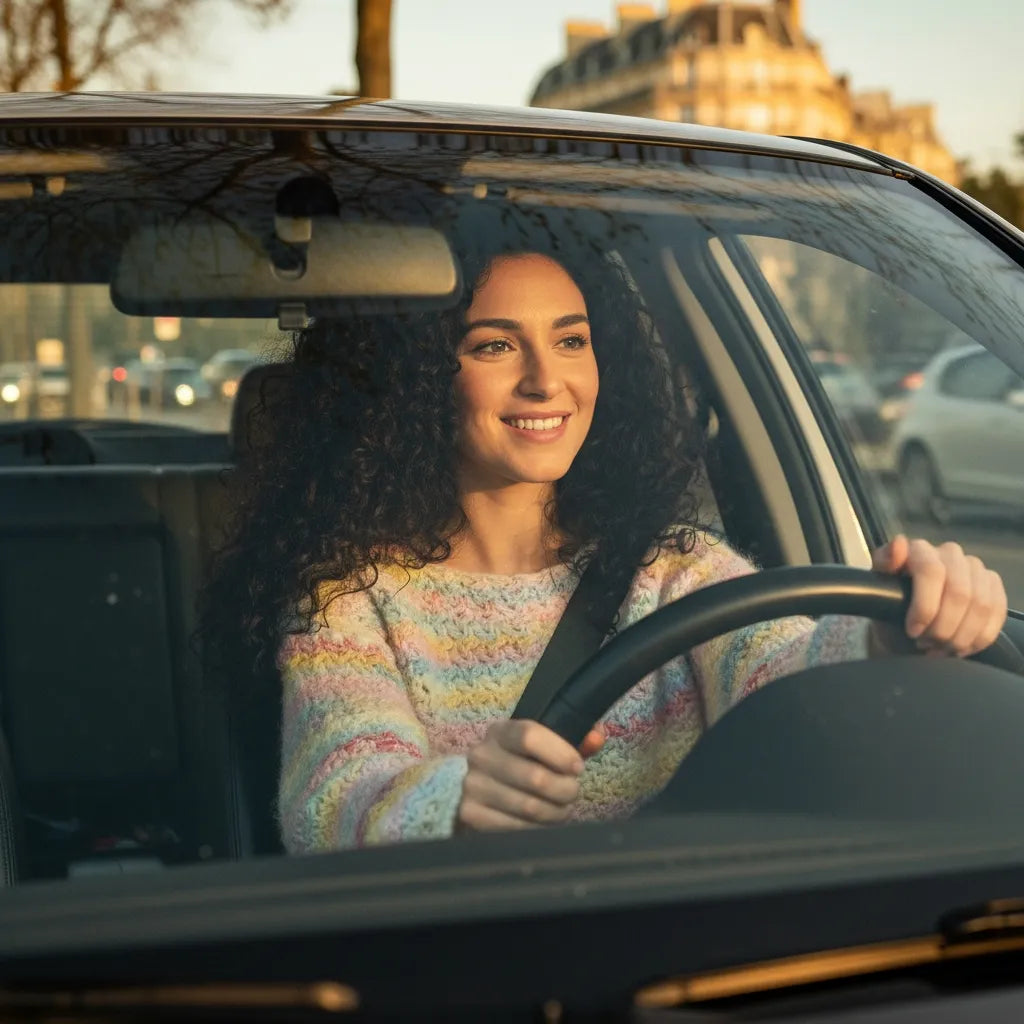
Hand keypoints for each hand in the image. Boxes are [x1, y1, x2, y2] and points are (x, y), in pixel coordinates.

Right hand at [457, 720, 605, 832]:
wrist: (483, 789)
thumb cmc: (523, 764)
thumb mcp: (544, 746)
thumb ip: (574, 739)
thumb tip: (596, 738)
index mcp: (500, 731)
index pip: (529, 735)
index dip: (560, 753)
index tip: (577, 767)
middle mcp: (481, 755)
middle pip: (535, 776)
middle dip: (565, 789)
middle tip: (573, 793)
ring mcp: (473, 785)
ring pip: (528, 806)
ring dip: (555, 812)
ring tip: (562, 810)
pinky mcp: (470, 813)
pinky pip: (514, 827)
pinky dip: (536, 829)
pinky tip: (542, 823)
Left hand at [869, 535, 1007, 657]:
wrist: (906, 626)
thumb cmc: (889, 606)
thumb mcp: (875, 590)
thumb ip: (883, 566)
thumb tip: (898, 545)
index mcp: (920, 550)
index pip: (932, 572)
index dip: (925, 607)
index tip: (912, 631)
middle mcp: (950, 553)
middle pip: (960, 593)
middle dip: (943, 628)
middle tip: (926, 645)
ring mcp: (974, 568)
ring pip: (981, 605)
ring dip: (960, 636)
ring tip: (940, 649)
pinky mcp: (992, 586)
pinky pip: (997, 613)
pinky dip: (979, 637)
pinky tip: (960, 647)